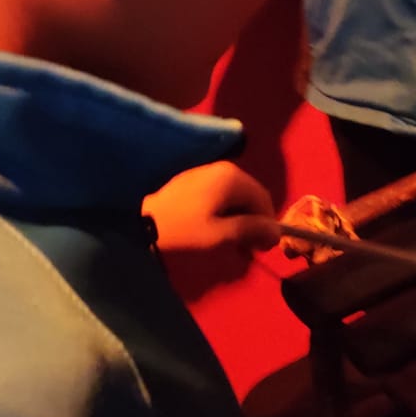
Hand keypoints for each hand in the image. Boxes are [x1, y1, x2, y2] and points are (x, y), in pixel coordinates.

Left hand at [142, 162, 279, 256]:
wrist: (138, 224)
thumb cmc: (182, 231)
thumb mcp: (220, 236)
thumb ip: (251, 230)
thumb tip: (277, 232)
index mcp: (232, 177)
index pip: (264, 198)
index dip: (268, 224)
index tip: (263, 248)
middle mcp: (222, 168)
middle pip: (250, 195)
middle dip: (253, 221)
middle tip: (247, 248)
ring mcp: (205, 171)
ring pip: (235, 195)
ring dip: (239, 218)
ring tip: (232, 242)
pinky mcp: (192, 180)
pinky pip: (219, 194)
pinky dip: (224, 211)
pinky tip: (216, 229)